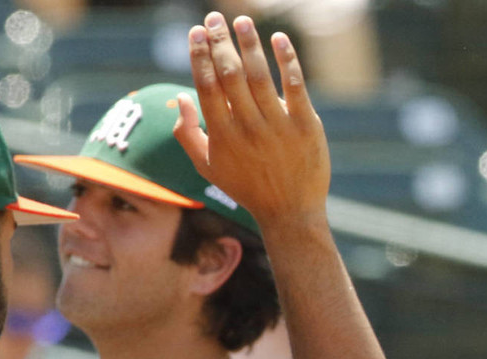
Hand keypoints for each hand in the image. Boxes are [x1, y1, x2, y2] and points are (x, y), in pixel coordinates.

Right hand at [175, 12, 329, 223]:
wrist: (290, 212)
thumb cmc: (245, 187)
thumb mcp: (208, 167)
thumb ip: (187, 133)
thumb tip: (180, 97)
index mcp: (222, 135)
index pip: (207, 86)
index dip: (200, 57)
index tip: (196, 32)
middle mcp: (248, 128)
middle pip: (230, 76)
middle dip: (220, 43)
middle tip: (214, 19)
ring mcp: (278, 126)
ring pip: (260, 77)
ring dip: (250, 45)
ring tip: (242, 21)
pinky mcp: (306, 125)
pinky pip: (295, 87)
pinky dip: (287, 61)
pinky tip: (279, 39)